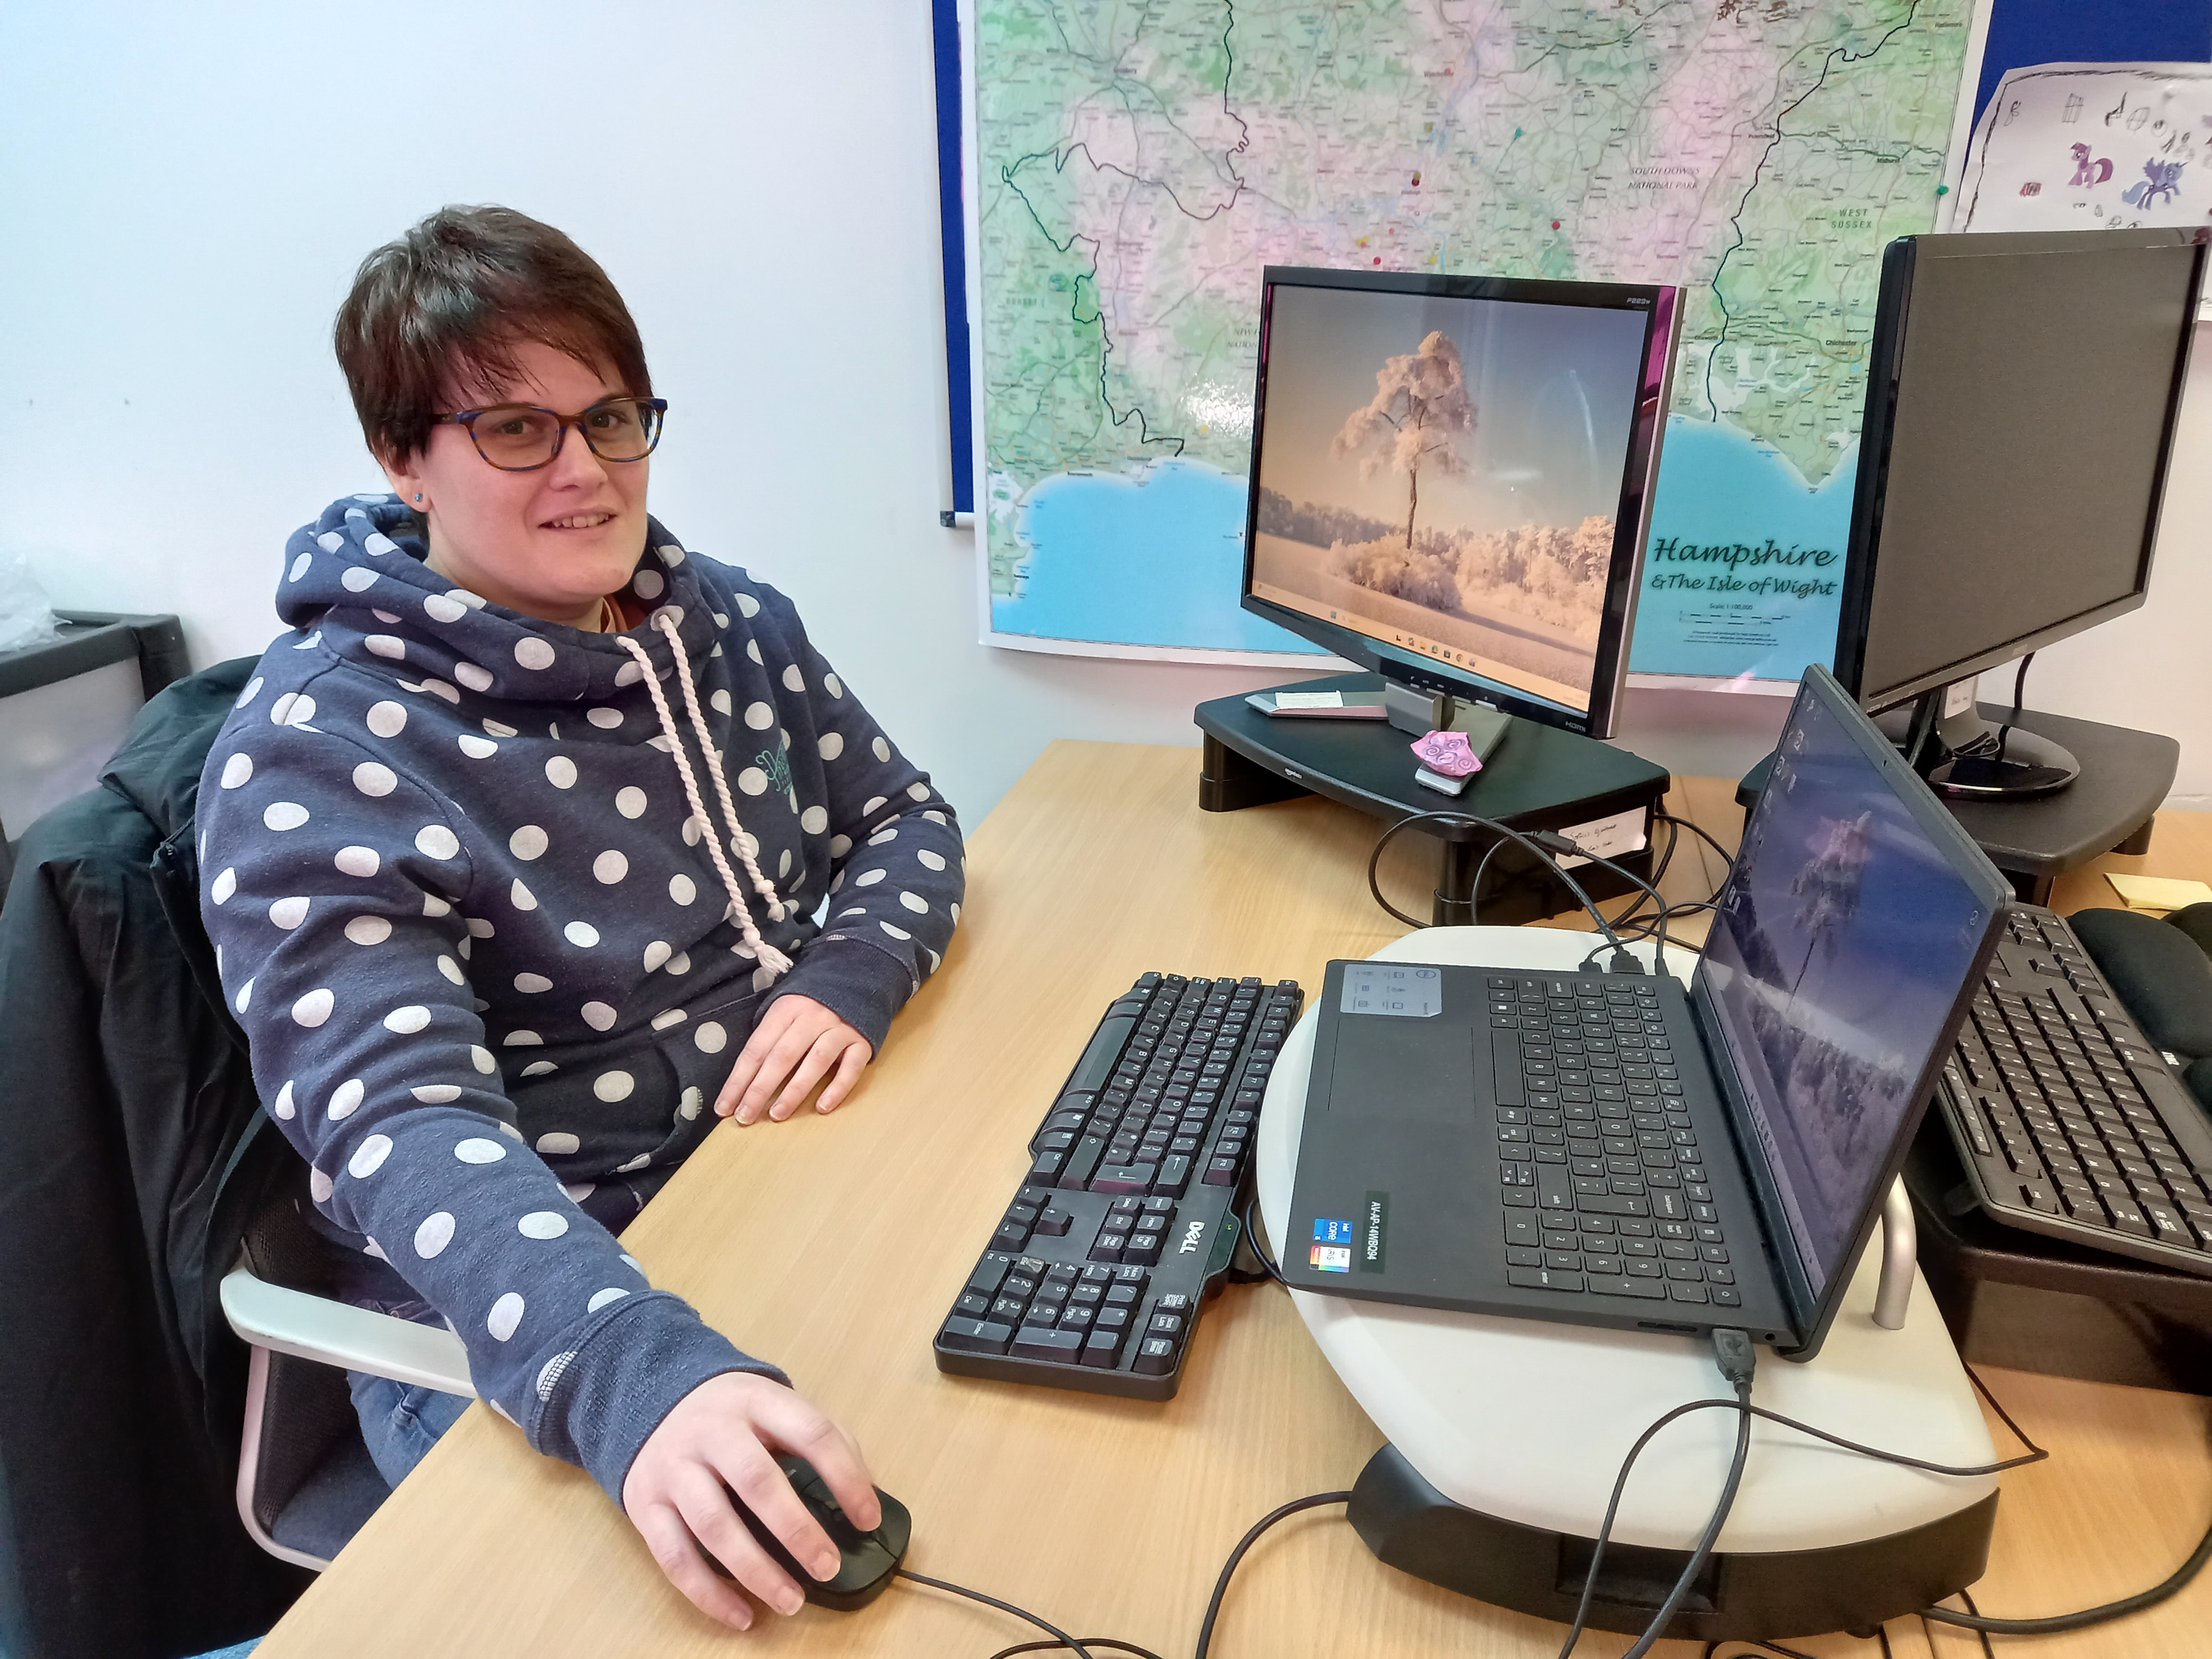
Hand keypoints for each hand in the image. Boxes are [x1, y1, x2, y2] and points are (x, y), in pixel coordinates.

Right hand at [622, 1371, 880, 1631]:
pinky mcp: (645, 1504)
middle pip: (757, 1480)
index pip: (812, 1432)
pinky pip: (675, 1557)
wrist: (652, 1400)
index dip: (846, 1477)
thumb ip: (819, 1441)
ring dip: (756, 1570)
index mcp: (757, 1401)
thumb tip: (865, 1494)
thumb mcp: (774, 1407)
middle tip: (827, 1567)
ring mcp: (674, 1467)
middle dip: (796, 1530)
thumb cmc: (731, 1416)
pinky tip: (742, 1614)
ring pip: (714, 1524)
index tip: (867, 1519)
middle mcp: (712, 1431)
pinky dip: (709, 1593)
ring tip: (791, 1601)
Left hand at [716, 993, 871, 1124]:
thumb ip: (767, 1039)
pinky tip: (823, 1107)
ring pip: (815, 1061)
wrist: (856, 980)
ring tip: (777, 1115)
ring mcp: (839, 1030)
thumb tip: (741, 1082)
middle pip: (782, 1056)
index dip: (738, 1080)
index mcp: (785, 1011)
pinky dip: (838, 1088)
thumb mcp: (783, 1011)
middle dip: (760, 1089)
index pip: (756, 1049)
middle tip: (745, 1117)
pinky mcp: (861, 1042)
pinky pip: (851, 1068)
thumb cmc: (809, 1005)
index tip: (724, 1107)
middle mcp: (812, 1019)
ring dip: (795, 1090)